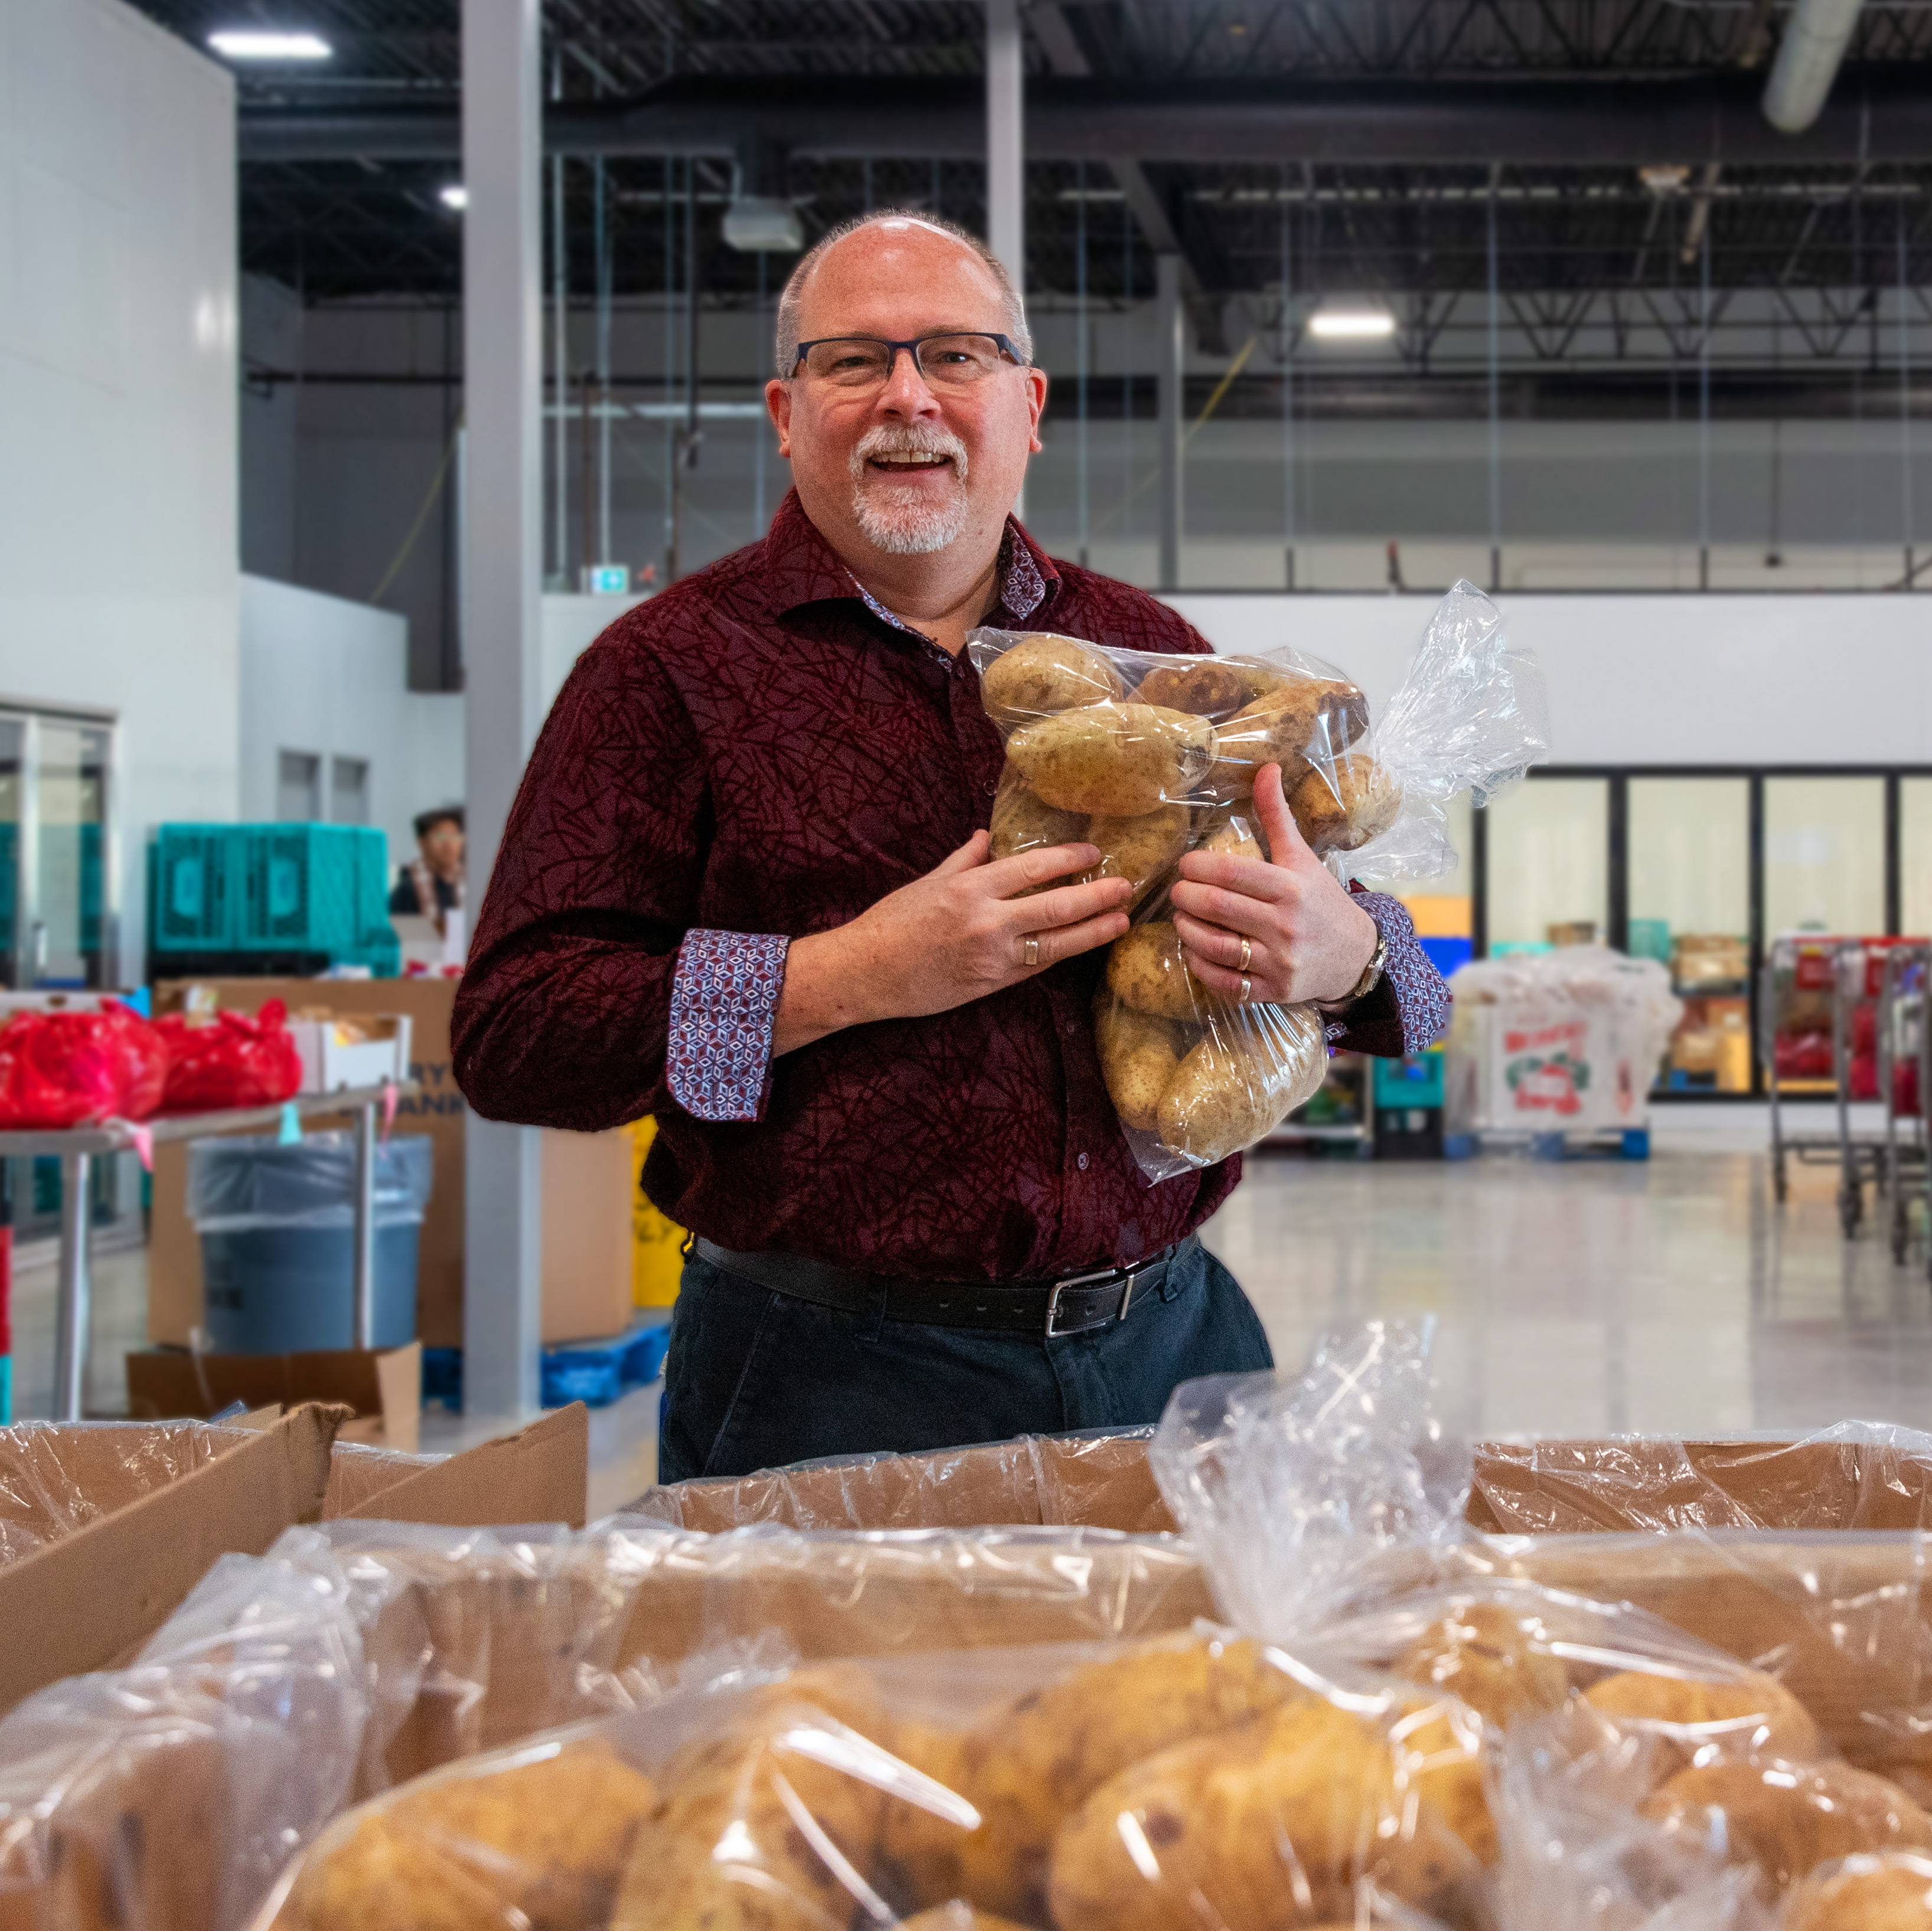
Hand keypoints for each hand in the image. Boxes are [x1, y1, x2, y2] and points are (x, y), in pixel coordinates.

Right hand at [774, 832, 1132, 1053]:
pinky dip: (1061, 955)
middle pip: (1057, 906)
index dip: (1069, 859)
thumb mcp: (927, 882)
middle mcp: (987, 921)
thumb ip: (964, 860)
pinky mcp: (991, 984)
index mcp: (971, 888)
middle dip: (1097, 895)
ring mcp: (992, 957)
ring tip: (1121, 920)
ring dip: (1093, 932)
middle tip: (1127, 887)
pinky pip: (1036, 968)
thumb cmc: (891, 922)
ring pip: (1056, 943)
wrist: (865, 972)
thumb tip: (989, 837)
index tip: (1094, 853)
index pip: (1033, 868)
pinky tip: (1082, 946)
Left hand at [1169, 763, 1379, 1007]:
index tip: (1185, 865)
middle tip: (1177, 891)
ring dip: (1187, 930)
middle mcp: (1285, 925)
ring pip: (1215, 945)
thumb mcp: (1302, 858)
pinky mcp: (1274, 991)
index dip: (1196, 867)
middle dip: (1185, 896)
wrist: (1354, 956)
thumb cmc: (1321, 902)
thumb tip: (1266, 767)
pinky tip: (1193, 950)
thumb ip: (1277, 816)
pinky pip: (1225, 981)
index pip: (1230, 873)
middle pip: (1216, 907)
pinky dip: (1201, 966)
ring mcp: (1279, 961)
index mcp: (1291, 887)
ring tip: (1181, 918)